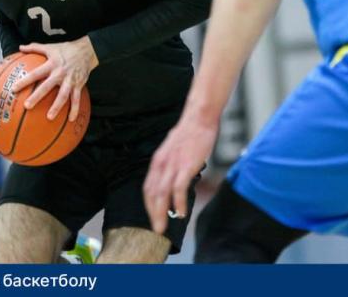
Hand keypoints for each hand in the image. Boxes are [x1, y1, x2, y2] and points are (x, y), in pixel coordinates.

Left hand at [11, 36, 98, 121]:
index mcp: (51, 64)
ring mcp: (70, 81)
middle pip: (47, 86)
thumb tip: (21, 47)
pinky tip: (71, 120)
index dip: (25, 81)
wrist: (87, 51)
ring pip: (63, 96)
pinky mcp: (78, 85)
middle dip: (37, 97)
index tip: (14, 89)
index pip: (35, 73)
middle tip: (27, 106)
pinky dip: (74, 110)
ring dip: (56, 107)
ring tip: (49, 117)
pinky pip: (77, 99)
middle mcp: (60, 73)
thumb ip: (35, 47)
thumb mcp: (50, 47)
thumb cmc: (66, 49)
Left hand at [143, 116, 217, 233]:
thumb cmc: (190, 134)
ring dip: (162, 212)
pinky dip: (178, 203)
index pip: (148, 187)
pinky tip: (181, 212)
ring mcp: (173, 165)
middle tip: (157, 229)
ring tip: (164, 226)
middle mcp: (161, 164)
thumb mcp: (174, 150)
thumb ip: (171, 165)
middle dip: (153, 213)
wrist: (199, 118)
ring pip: (162, 194)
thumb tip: (173, 179)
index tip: (153, 216)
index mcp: (157, 161)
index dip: (149, 204)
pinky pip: (178, 189)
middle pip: (152, 194)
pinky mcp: (186, 166)